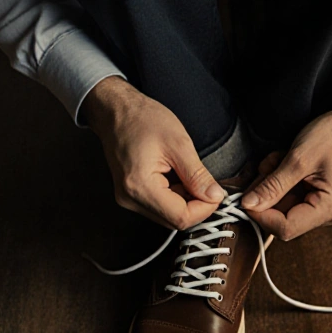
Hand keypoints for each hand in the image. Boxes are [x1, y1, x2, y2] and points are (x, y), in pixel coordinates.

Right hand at [84, 76, 226, 229]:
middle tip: (206, 183)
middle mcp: (130, 199)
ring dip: (185, 201)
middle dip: (196, 206)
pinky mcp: (130, 195)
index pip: (180, 217)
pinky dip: (174, 196)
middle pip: (174, 221)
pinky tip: (175, 176)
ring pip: (167, 216)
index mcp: (140, 186)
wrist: (116, 111)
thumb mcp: (178, 143)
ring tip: (188, 174)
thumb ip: (198, 175)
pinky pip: (158, 206)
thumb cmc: (142, 119)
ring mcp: (128, 199)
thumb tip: (214, 195)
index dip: (204, 208)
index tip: (215, 192)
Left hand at [240, 84, 331, 240]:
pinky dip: (284, 181)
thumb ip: (272, 186)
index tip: (246, 197)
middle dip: (268, 194)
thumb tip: (248, 205)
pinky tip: (286, 162)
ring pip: (287, 206)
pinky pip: (296, 198)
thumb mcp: (298, 159)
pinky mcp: (325, 198)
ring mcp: (331, 207)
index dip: (261, 215)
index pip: (286, 228)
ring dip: (275, 184)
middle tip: (265, 167)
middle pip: (285, 218)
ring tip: (279, 159)